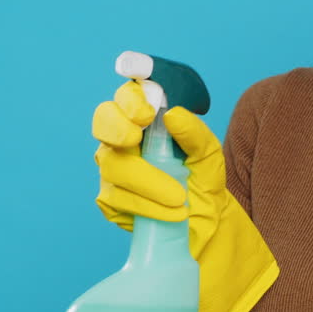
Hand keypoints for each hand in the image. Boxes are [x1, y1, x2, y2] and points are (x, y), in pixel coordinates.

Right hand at [91, 80, 227, 258]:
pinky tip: (171, 212)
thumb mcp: (208, 153)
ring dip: (147, 181)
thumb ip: (195, 132)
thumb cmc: (200, 176)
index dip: (130, 96)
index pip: (128, 94)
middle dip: (118, 127)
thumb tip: (173, 114)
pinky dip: (147, 205)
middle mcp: (121, 135)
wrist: (201, 218)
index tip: (146, 110)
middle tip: (136, 137)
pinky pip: (118, 198)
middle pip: (104, 120)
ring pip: (113, 165)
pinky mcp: (109, 198)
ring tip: (180, 197)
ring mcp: (112, 166)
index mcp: (143, 115)